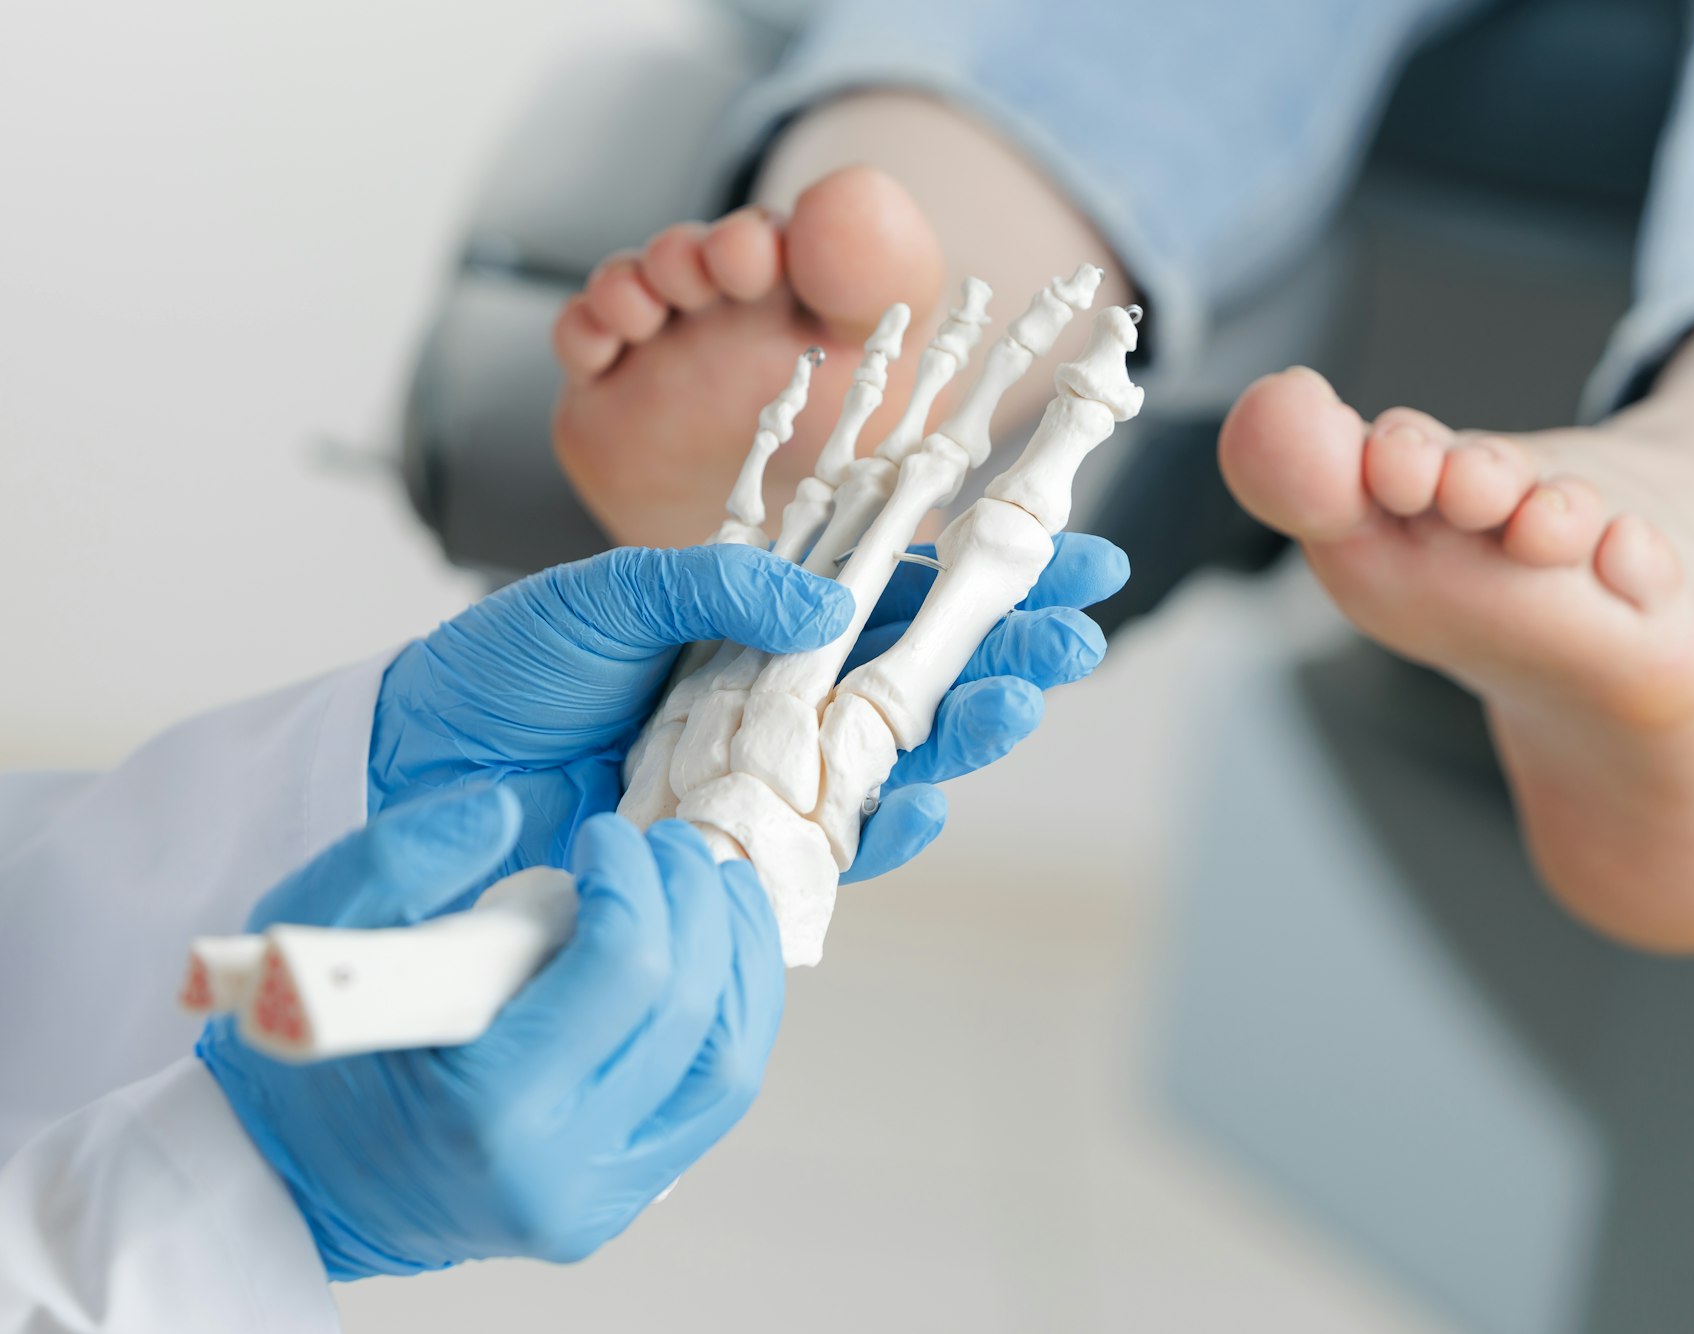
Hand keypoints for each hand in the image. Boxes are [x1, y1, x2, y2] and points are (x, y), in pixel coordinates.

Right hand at [199, 786, 780, 1275]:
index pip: (626, 973)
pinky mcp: (618, 1200)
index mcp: (486, 1109)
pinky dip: (734, 1013)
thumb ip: (398, 861)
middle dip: (695, 904)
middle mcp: (558, 1170)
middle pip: (690, 1011)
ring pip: (728, 1062)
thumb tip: (507, 810)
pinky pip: (713, 1098)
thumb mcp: (309, 936)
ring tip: (713, 883)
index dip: (637, 883)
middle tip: (669, 843)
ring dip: (739, 956)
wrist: (298, 1181)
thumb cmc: (305, 1054)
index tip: (609, 834)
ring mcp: (596, 1198)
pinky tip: (719, 948)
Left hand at [370, 535, 1127, 884]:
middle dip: (1009, 652)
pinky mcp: (741, 843)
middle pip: (925, 671)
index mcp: (767, 613)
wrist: (430, 762)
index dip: (991, 571)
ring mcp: (769, 768)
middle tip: (1077, 637)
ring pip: (896, 755)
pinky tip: (930, 806)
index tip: (1074, 558)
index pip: (905, 585)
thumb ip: (716, 588)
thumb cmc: (514, 661)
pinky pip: (833, 845)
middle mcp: (785, 690)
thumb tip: (821, 603)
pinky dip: (884, 830)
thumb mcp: (609, 595)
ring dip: (965, 734)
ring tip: (1021, 705)